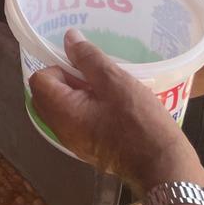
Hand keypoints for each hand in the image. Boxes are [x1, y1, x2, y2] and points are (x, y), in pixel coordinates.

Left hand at [30, 29, 203, 189]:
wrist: (164, 166)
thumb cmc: (140, 121)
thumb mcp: (115, 81)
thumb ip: (88, 58)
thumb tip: (69, 38)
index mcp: (62, 112)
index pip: (39, 79)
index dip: (57, 67)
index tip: (83, 68)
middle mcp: (61, 130)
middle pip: (47, 95)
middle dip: (67, 80)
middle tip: (95, 77)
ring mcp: (75, 142)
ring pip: (63, 108)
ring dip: (79, 94)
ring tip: (108, 90)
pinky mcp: (89, 149)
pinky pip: (77, 122)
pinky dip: (88, 109)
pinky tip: (114, 107)